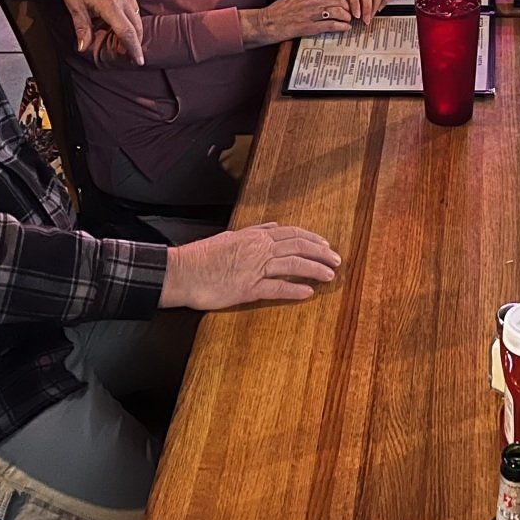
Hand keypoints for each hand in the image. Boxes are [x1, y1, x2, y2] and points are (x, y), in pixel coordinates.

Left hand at [58, 0, 143, 64]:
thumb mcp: (73, 4)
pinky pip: (134, 6)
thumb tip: (83, 48)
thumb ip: (82, 27)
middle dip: (136, 42)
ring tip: (129, 42)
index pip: (126, 31)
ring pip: (137, 15)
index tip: (138, 60)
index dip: (133, 48)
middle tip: (132, 56)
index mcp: (110, 4)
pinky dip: (133, 18)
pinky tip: (125, 23)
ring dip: (135, 30)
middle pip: (136, 25)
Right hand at [160, 222, 341, 310]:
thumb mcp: (232, 236)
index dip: (313, 239)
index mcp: (256, 236)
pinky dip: (295, 290)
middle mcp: (259, 249)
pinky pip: (276, 288)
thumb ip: (255, 231)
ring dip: (315, 269)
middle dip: (321, 253)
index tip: (327, 246)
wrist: (183, 272)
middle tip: (337, 261)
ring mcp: (255, 269)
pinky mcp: (248, 289)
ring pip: (293, 265)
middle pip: (299, 247)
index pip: (293, 234)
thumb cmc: (204, 255)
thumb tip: (273, 226)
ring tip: (330, 276)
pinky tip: (308, 293)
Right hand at [240, 0, 352, 45]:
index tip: (346, 1)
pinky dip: (342, 27)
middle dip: (348, 7)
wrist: (267, 23)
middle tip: (350, 12)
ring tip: (348, 20)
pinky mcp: (310, 27)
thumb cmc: (281, 10)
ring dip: (347, 17)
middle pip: (340, 0)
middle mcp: (311, 0)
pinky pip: (332, 25)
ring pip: (338, 12)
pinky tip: (345, 28)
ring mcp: (311, 14)